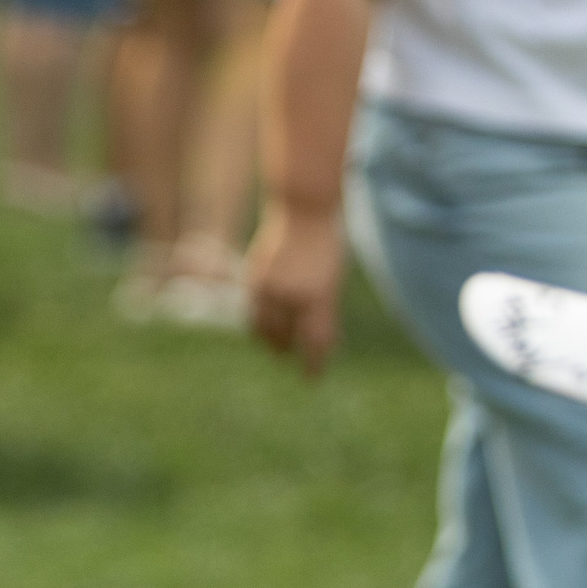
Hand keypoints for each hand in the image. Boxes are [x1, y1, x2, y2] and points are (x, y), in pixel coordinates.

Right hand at [245, 203, 342, 377]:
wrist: (303, 208)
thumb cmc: (326, 245)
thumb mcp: (333, 280)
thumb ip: (322, 310)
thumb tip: (312, 339)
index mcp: (318, 297)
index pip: (315, 342)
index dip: (313, 363)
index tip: (312, 379)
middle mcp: (292, 294)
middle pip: (286, 338)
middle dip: (288, 351)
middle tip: (290, 359)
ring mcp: (270, 286)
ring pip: (264, 328)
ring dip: (270, 341)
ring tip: (276, 347)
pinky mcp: (254, 278)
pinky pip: (253, 311)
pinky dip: (260, 322)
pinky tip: (265, 326)